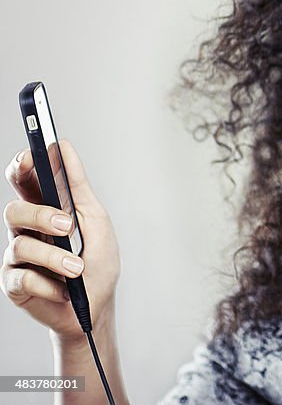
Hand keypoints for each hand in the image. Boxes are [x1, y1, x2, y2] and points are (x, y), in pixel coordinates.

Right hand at [2, 139, 120, 341]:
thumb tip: (63, 147)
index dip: (21, 166)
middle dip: (40, 215)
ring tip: (77, 268)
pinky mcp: (14, 284)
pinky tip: (63, 289)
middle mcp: (25, 231)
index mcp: (44, 210)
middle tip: (68, 226)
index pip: (23, 180)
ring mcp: (17, 258)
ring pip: (20, 245)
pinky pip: (23, 278)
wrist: (97, 306)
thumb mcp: (94, 219)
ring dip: (54, 257)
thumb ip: (77, 186)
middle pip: (14, 209)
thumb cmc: (97, 261)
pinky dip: (50, 284)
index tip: (31, 156)